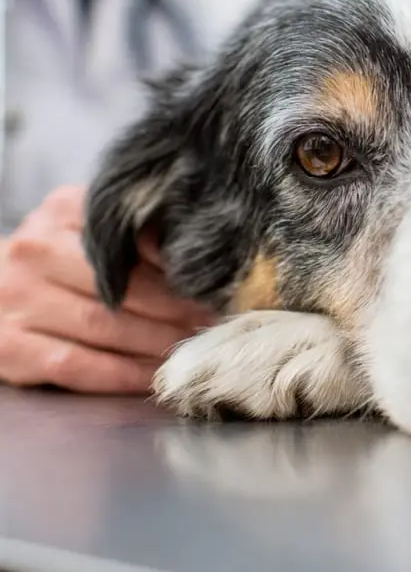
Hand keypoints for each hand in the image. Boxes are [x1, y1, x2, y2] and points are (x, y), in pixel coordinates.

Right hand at [0, 185, 215, 393]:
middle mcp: (35, 251)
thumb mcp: (90, 226)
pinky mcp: (8, 348)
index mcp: (63, 211)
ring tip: (194, 348)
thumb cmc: (59, 254)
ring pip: (102, 327)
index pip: (130, 240)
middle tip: (215, 323)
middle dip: (176, 310)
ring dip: (156, 343)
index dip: (176, 267)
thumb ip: (136, 231)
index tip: (213, 285)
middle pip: (121, 287)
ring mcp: (16, 300)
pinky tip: (155, 376)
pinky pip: (76, 365)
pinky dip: (122, 374)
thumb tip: (198, 252)